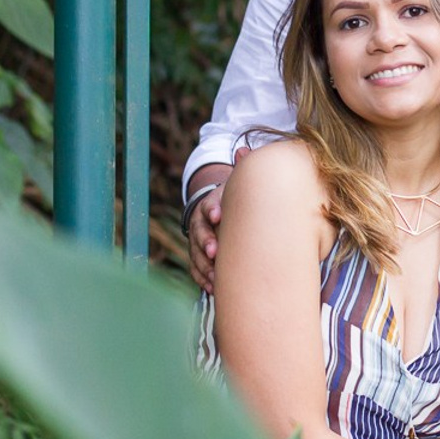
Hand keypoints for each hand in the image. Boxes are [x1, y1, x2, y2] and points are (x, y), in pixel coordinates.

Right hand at [184, 159, 237, 290]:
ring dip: (205, 266)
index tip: (218, 216)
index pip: (208, 206)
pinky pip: (197, 270)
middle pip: (199, 233)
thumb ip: (243, 170)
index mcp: (211, 204)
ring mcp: (199, 242)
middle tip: (215, 251)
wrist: (224, 211)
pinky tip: (214, 288)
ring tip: (216, 277)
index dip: (212, 210)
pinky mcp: (201, 258)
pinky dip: (203, 279)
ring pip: (196, 255)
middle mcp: (202, 223)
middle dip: (206, 242)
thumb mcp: (239, 185)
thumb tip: (243, 150)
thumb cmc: (237, 199)